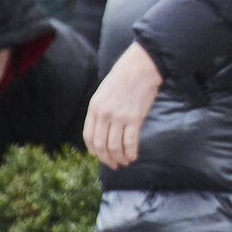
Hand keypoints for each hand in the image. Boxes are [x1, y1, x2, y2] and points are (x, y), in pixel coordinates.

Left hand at [83, 42, 162, 168]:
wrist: (141, 67)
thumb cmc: (125, 77)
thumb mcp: (104, 93)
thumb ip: (101, 110)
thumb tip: (104, 130)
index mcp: (94, 108)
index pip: (89, 137)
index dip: (94, 152)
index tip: (101, 157)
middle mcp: (104, 114)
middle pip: (101, 145)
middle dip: (107, 159)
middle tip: (114, 165)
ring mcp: (119, 117)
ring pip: (115, 146)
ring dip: (119, 158)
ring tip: (125, 162)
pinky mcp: (135, 118)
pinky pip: (130, 142)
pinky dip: (131, 152)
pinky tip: (134, 156)